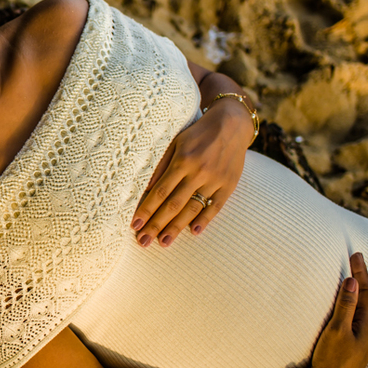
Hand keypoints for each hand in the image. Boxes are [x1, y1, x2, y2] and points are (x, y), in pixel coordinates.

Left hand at [130, 98, 250, 246]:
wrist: (232, 124)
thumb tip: (144, 187)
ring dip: (176, 228)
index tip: (135, 224)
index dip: (146, 209)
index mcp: (183, 160)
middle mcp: (199, 172)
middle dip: (156, 225)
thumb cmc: (198, 133)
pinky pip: (216, 206)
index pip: (160, 191)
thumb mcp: (176, 142)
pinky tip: (194, 232)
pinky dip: (205, 220)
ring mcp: (215, 180)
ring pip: (192, 209)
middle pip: (173, 204)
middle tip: (142, 242)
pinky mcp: (229, 185)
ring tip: (163, 242)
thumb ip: (161, 164)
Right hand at [311, 252, 367, 367]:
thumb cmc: (332, 361)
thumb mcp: (337, 331)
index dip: (362, 273)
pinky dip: (354, 307)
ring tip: (354, 280)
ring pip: (364, 312)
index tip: (356, 254)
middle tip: (355, 261)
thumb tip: (353, 281)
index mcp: (367, 328)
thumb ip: (345, 306)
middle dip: (363, 280)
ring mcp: (361, 344)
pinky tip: (349, 309)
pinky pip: (357, 321)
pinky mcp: (352, 350)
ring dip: (360, 294)